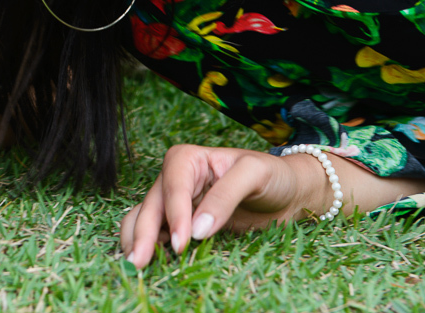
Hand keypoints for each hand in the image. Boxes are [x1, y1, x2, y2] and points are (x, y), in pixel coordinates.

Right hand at [119, 145, 319, 268]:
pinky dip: (150, 246)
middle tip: (140, 261)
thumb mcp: (254, 174)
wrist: (289, 193)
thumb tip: (197, 230)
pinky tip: (152, 263)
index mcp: (189, 159)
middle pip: (151, 204)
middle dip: (143, 232)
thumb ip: (225, 197)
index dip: (174, 213)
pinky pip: (158, 234)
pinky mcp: (183, 224)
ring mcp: (178, 203)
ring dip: (136, 240)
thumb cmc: (273, 175)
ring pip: (144, 218)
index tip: (181, 242)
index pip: (173, 185)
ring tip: (136, 264)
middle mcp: (177, 179)